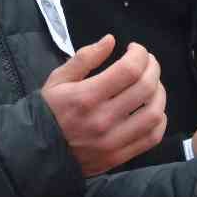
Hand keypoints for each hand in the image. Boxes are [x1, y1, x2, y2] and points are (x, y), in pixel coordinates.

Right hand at [42, 35, 166, 175]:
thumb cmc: (48, 110)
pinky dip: (159, 120)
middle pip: (146, 88)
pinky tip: (152, 109)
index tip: (135, 50)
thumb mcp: (58, 79)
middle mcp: (103, 119)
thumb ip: (84, 57)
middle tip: (147, 62)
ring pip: (153, 113)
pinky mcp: (118, 156)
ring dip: (159, 93)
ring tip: (152, 84)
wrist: (37, 151)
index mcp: (86, 96)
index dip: (139, 54)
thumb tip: (111, 40)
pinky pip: (151, 137)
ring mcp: (113, 141)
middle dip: (153, 68)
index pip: (129, 69)